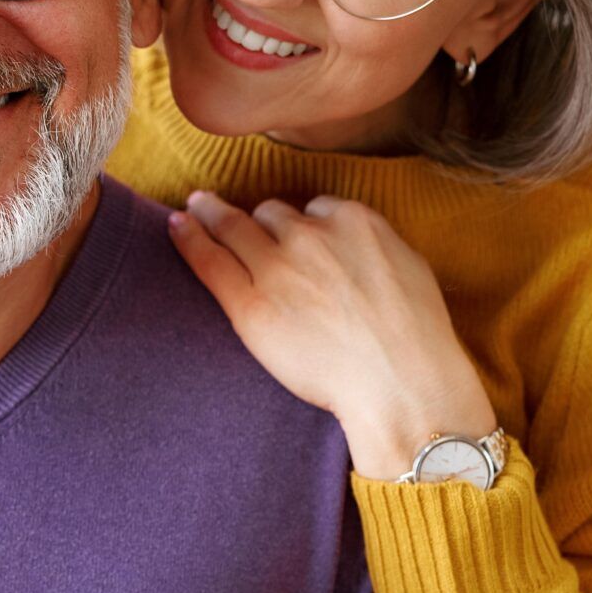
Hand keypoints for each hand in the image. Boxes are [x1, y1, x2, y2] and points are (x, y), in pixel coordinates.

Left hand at [166, 190, 496, 480]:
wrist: (401, 384)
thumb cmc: (415, 338)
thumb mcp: (409, 267)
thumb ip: (373, 246)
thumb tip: (358, 243)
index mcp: (354, 221)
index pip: (315, 208)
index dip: (303, 225)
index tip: (294, 236)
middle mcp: (311, 235)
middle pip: (272, 213)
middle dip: (262, 223)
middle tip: (242, 226)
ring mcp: (277, 267)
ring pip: (236, 226)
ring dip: (216, 216)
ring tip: (195, 210)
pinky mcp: (249, 304)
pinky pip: (209, 259)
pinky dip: (188, 237)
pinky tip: (176, 225)